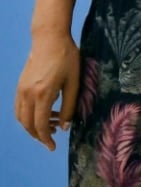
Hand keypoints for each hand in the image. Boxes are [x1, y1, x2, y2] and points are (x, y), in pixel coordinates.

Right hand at [14, 31, 81, 150]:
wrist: (49, 39)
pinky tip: (42, 114)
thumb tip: (65, 126)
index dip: (46, 139)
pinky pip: (19, 108)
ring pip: (21, 118)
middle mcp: (28, 94)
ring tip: (51, 125)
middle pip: (28, 125)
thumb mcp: (74, 82)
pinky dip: (27, 116)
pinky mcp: (19, 86)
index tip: (53, 147)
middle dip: (39, 135)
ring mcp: (21, 90)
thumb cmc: (67, 58)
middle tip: (53, 137)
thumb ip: (70, 105)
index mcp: (43, 94)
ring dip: (33, 126)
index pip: (40, 125)